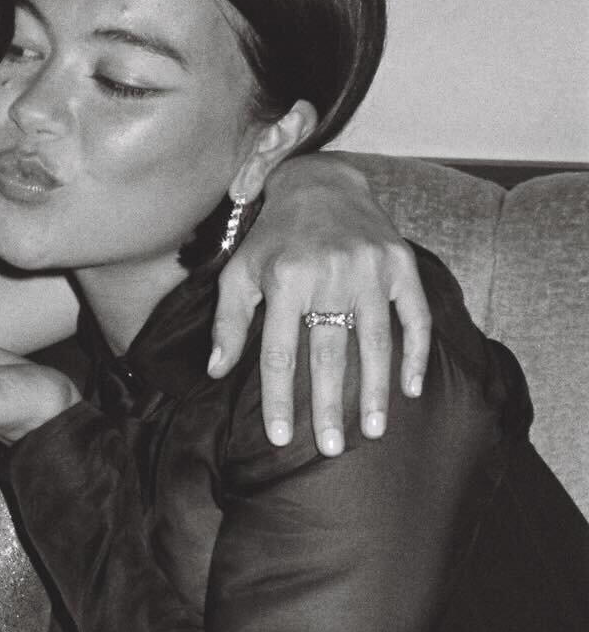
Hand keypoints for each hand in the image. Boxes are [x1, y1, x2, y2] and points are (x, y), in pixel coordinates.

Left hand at [213, 155, 431, 455]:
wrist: (320, 184)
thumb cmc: (272, 238)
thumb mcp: (240, 272)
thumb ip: (228, 322)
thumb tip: (217, 372)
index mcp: (284, 279)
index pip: (280, 353)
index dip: (279, 398)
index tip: (280, 436)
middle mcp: (329, 274)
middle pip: (329, 353)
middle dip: (330, 406)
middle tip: (330, 448)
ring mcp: (369, 269)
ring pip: (375, 342)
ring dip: (375, 391)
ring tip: (373, 431)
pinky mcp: (400, 263)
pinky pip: (413, 317)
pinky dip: (415, 354)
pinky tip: (410, 388)